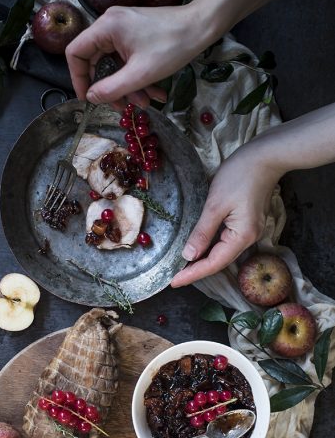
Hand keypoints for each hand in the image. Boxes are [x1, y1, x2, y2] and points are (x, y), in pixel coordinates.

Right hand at [65, 4, 209, 109]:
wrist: (202, 26)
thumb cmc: (171, 46)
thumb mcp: (139, 74)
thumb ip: (111, 89)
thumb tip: (90, 98)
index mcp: (106, 28)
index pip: (76, 53)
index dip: (78, 78)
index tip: (88, 99)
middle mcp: (110, 25)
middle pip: (97, 62)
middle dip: (110, 88)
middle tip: (122, 107)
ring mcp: (123, 30)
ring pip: (115, 65)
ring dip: (128, 87)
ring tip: (146, 103)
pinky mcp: (135, 35)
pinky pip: (128, 61)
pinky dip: (137, 78)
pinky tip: (155, 93)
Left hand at [170, 143, 282, 287]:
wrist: (265, 156)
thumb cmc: (240, 175)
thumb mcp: (215, 204)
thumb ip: (202, 232)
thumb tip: (188, 255)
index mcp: (242, 236)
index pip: (213, 263)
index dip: (192, 274)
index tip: (173, 282)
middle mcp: (248, 239)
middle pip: (219, 261)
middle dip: (196, 270)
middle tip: (173, 276)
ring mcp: (249, 232)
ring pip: (222, 253)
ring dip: (202, 260)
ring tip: (182, 267)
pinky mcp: (246, 224)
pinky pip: (225, 242)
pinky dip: (210, 248)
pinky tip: (198, 249)